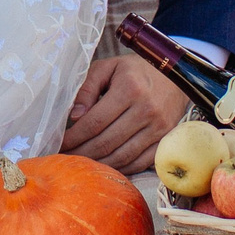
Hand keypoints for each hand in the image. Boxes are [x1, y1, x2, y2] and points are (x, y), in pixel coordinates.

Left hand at [60, 56, 190, 174]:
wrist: (175, 75)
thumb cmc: (135, 71)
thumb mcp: (109, 67)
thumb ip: (88, 88)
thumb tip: (75, 116)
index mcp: (129, 89)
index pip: (95, 122)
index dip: (74, 136)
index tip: (60, 142)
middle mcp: (146, 109)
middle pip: (106, 142)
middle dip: (82, 153)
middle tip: (66, 157)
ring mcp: (158, 127)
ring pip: (122, 156)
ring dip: (99, 164)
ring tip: (82, 163)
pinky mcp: (165, 139)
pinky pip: (140, 162)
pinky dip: (121, 168)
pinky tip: (106, 165)